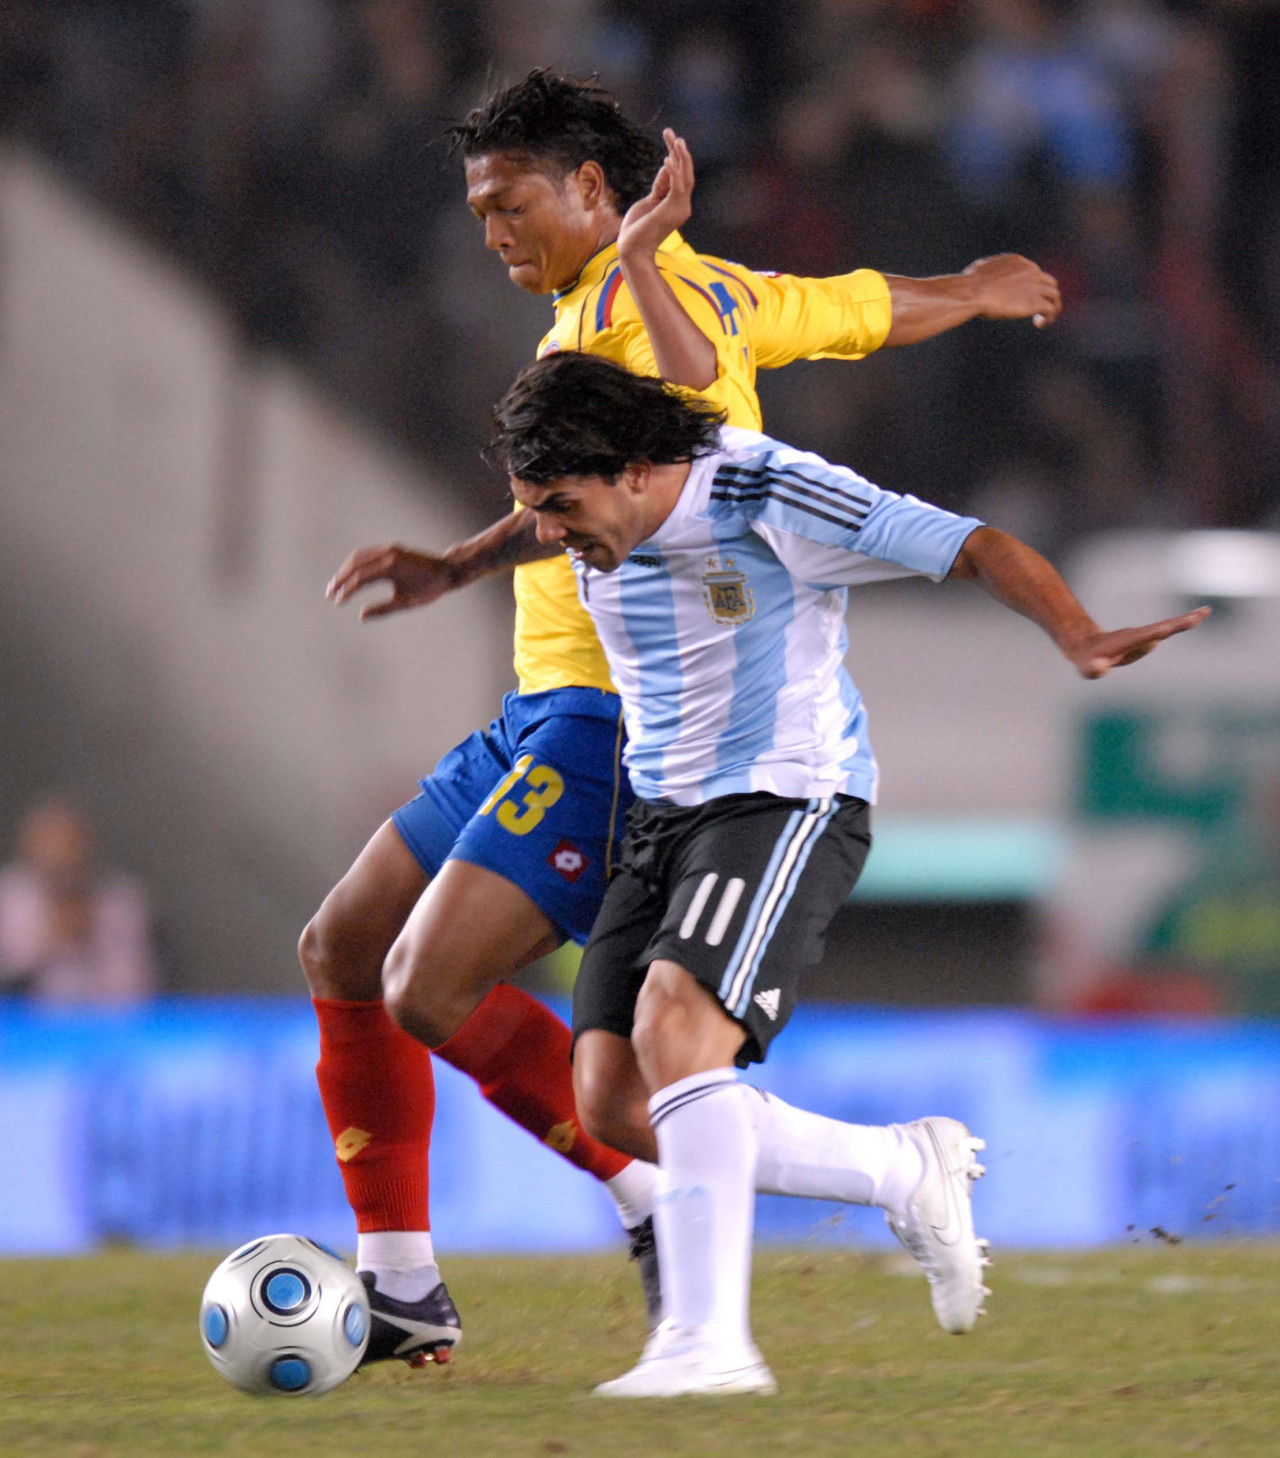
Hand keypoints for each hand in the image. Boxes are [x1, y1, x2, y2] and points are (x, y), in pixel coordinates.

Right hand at [326, 544, 460, 619]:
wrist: (449, 569)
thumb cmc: (430, 588)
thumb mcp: (407, 602)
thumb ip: (383, 608)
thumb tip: (361, 615)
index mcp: (390, 567)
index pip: (360, 578)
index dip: (346, 591)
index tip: (337, 602)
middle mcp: (387, 554)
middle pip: (354, 565)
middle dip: (340, 579)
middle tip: (329, 594)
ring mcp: (388, 549)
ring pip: (358, 557)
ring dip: (344, 570)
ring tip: (336, 585)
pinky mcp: (391, 548)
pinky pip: (367, 554)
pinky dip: (355, 563)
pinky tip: (349, 575)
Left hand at [617, 129, 693, 263]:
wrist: (632, 249)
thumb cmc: (637, 228)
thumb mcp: (649, 200)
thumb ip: (660, 186)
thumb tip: (666, 166)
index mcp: (677, 204)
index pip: (681, 176)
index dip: (676, 157)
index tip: (669, 140)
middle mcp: (682, 206)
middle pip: (686, 173)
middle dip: (679, 151)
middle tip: (670, 132)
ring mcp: (679, 209)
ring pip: (685, 177)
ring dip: (680, 156)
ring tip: (675, 139)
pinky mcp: (672, 210)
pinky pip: (677, 186)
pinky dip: (673, 172)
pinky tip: (666, 159)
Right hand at [962, 254, 1061, 328]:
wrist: (973, 292)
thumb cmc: (970, 285)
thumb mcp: (981, 271)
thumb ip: (991, 273)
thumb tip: (984, 280)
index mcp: (1019, 262)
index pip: (1034, 273)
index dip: (1032, 287)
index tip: (1024, 299)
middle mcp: (1031, 271)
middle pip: (1049, 282)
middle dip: (1045, 295)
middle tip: (1038, 309)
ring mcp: (1035, 286)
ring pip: (1054, 295)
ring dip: (1052, 307)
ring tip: (1042, 320)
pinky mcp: (1035, 302)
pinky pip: (1051, 309)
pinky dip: (1049, 317)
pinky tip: (1040, 324)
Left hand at [1062, 606, 1210, 678]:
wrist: (1088, 645)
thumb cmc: (1087, 660)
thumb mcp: (1088, 668)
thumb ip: (1093, 669)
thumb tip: (1099, 668)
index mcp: (1124, 642)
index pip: (1141, 638)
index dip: (1153, 634)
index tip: (1167, 629)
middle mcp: (1137, 635)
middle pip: (1160, 628)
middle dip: (1177, 623)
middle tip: (1198, 616)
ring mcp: (1143, 635)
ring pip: (1168, 626)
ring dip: (1186, 620)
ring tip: (1205, 612)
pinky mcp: (1148, 638)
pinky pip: (1168, 629)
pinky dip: (1184, 623)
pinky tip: (1198, 618)